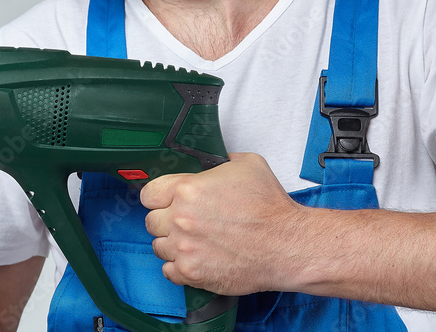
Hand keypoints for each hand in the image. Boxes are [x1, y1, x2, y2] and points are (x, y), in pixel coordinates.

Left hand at [140, 152, 304, 295]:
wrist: (287, 244)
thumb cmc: (271, 208)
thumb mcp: (247, 165)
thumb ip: (220, 162)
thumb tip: (213, 163)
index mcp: (188, 190)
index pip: (148, 194)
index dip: (157, 197)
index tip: (164, 201)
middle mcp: (181, 219)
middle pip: (151, 221)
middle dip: (166, 221)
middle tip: (184, 222)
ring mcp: (184, 248)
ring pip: (158, 247)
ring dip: (172, 244)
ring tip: (193, 241)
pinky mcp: (192, 273)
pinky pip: (169, 271)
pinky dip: (178, 266)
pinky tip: (194, 258)